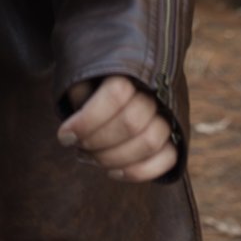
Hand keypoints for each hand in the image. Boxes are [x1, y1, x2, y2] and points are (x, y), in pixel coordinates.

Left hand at [58, 75, 178, 182]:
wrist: (124, 77)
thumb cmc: (96, 81)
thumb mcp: (83, 77)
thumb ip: (80, 95)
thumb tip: (76, 130)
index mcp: (131, 68)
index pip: (116, 94)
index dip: (88, 120)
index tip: (65, 135)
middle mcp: (156, 91)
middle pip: (131, 123)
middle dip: (98, 141)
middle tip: (79, 146)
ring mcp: (169, 115)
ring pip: (150, 143)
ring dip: (114, 158)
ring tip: (92, 158)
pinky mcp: (176, 137)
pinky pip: (167, 159)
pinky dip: (139, 172)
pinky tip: (113, 172)